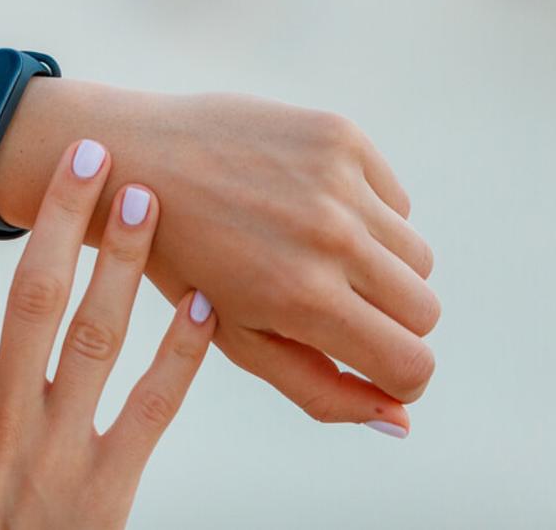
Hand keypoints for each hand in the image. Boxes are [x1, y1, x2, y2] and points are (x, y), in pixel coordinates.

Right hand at [0, 139, 215, 529]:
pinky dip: (183, 356)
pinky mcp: (113, 485)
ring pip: (99, 336)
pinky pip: (154, 409)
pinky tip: (205, 305)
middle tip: (86, 149)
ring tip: (146, 197)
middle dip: (58, 216)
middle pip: (33, 294)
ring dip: (124, 263)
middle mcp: (3, 416)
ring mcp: (63, 448)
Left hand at [3, 85, 437, 432]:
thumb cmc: (179, 261)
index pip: (411, 361)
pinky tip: (305, 209)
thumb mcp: (236, 338)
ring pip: (417, 255)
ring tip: (312, 260)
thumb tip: (401, 421)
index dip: (398, 378)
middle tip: (333, 312)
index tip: (370, 369)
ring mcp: (338, 178)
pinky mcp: (340, 134)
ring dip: (381, 270)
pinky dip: (367, 215)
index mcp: (301, 294)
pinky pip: (395, 200)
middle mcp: (329, 233)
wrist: (130, 159)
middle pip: (424, 310)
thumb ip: (321, 388)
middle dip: (390, 325)